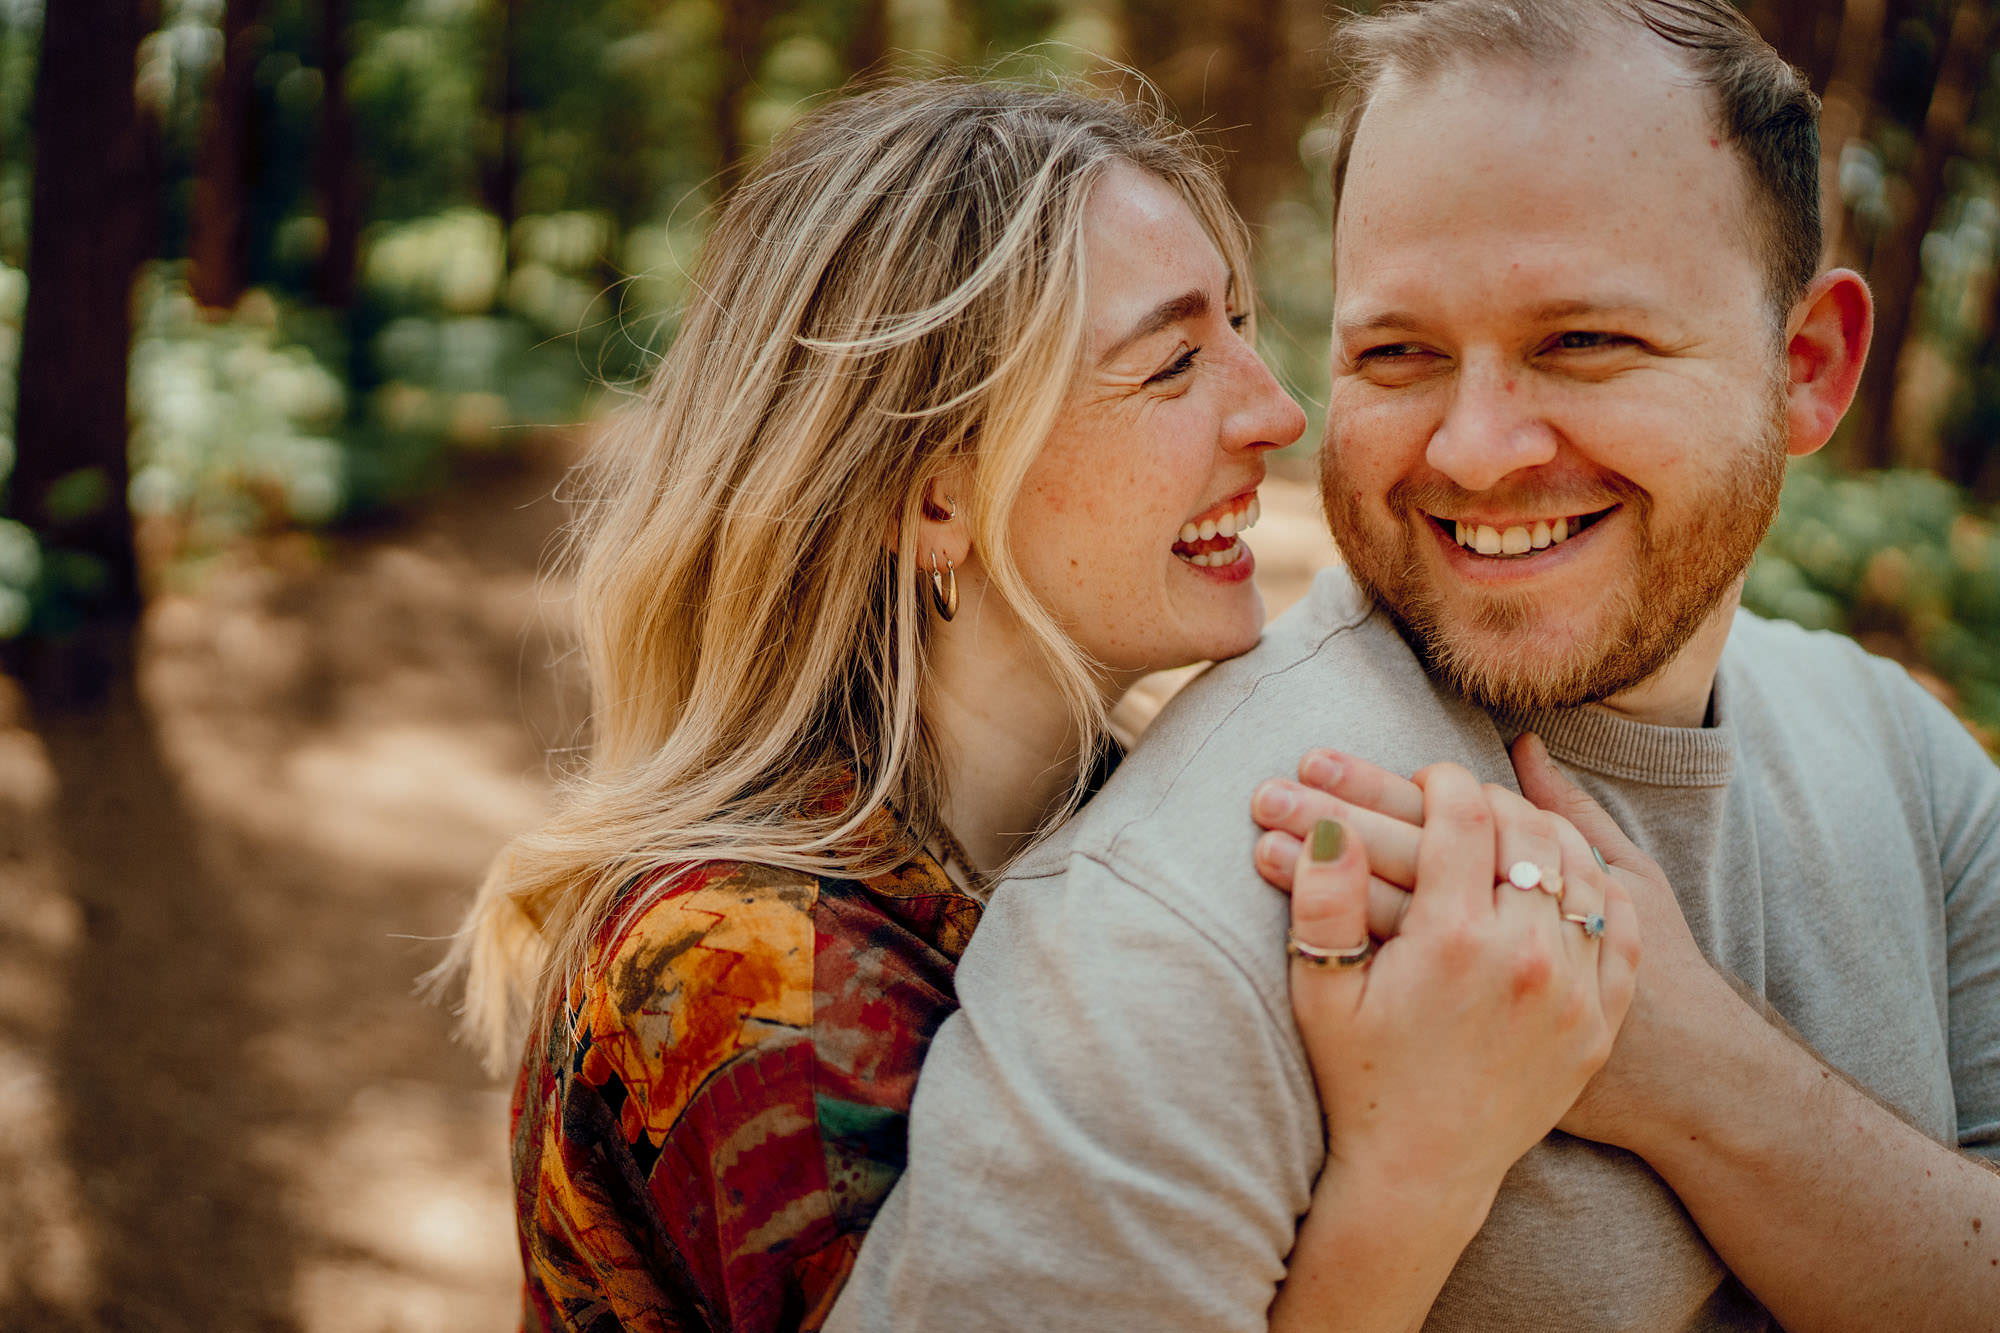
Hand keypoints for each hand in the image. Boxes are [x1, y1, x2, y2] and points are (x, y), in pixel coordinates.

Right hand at [1257, 737, 1732, 1153]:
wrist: (1421, 1173)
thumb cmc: (1359, 1078)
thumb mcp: (1321, 990)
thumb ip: (1324, 899)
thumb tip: (1330, 824)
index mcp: (1452, 939)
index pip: (1464, 813)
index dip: (1442, 780)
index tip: (1425, 779)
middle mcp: (1524, 957)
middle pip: (1528, 830)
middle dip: (1493, 799)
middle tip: (1465, 801)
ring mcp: (1572, 991)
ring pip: (1582, 869)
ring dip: (1548, 836)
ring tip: (1513, 831)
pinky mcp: (1599, 1022)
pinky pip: (1618, 927)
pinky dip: (1597, 889)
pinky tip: (1566, 881)